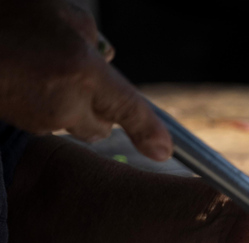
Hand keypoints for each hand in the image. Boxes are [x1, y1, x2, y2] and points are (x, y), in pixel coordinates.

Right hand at [0, 0, 171, 159]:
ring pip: (73, 124)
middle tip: (85, 81)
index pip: (129, 109)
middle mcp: (65, 101)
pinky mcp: (20, 123)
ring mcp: (40, 116)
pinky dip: (47, 105)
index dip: (149, 132)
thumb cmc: (7, 18)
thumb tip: (106, 57)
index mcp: (82, 72)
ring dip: (71, 106)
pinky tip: (29, 77)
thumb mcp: (61, 15)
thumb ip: (91, 38)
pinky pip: (47, 120)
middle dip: (101, 111)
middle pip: (102, 126)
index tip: (163, 152)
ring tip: (46, 70)